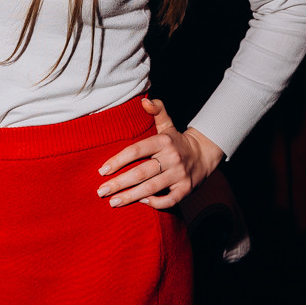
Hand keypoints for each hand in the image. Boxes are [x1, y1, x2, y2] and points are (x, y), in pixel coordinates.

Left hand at [96, 98, 224, 210]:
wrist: (204, 155)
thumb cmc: (177, 141)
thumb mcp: (167, 124)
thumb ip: (157, 111)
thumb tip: (145, 101)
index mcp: (164, 141)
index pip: (136, 150)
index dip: (118, 160)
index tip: (102, 170)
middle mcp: (172, 158)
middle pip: (141, 172)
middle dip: (119, 183)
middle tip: (101, 191)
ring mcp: (180, 175)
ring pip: (151, 188)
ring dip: (130, 196)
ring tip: (113, 202)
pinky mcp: (186, 189)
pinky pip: (169, 200)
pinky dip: (154, 203)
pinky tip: (140, 202)